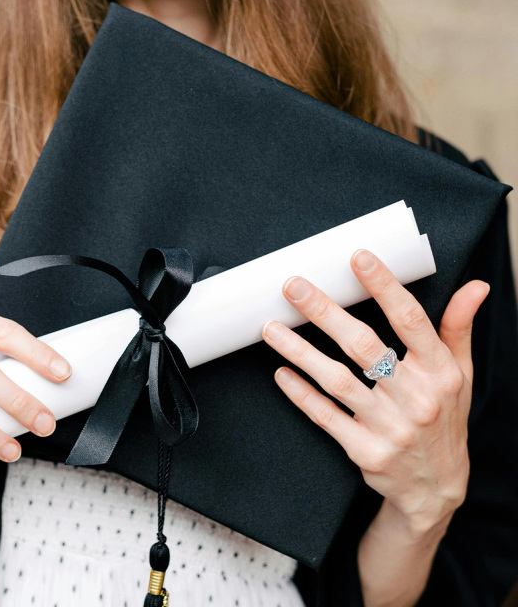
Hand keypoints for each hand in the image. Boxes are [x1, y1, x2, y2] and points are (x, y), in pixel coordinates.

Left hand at [262, 249, 489, 533]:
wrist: (435, 488)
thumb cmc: (444, 419)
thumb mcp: (461, 375)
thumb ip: (459, 328)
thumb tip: (475, 286)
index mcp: (440, 372)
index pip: (410, 320)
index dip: (384, 286)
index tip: (358, 257)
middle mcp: (416, 398)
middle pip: (363, 346)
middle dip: (325, 312)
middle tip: (293, 286)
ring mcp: (389, 428)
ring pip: (337, 380)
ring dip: (300, 351)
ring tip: (271, 327)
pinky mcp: (364, 450)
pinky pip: (325, 417)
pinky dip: (301, 394)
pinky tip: (281, 372)